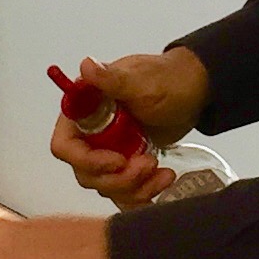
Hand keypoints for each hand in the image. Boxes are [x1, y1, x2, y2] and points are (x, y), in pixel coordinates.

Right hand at [50, 47, 210, 205]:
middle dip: (118, 178)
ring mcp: (109, 153)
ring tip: (162, 171)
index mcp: (84, 112)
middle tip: (148, 164)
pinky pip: (125, 192)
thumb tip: (86, 66)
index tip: (118, 160)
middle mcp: (90, 135)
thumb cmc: (166, 80)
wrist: (193, 91)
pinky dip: (144, 192)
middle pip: (86, 174)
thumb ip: (112, 79)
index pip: (65, 147)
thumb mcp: (141, 80)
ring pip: (107, 187)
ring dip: (134, 187)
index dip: (86, 161)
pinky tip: (165, 179)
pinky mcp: (127, 166)